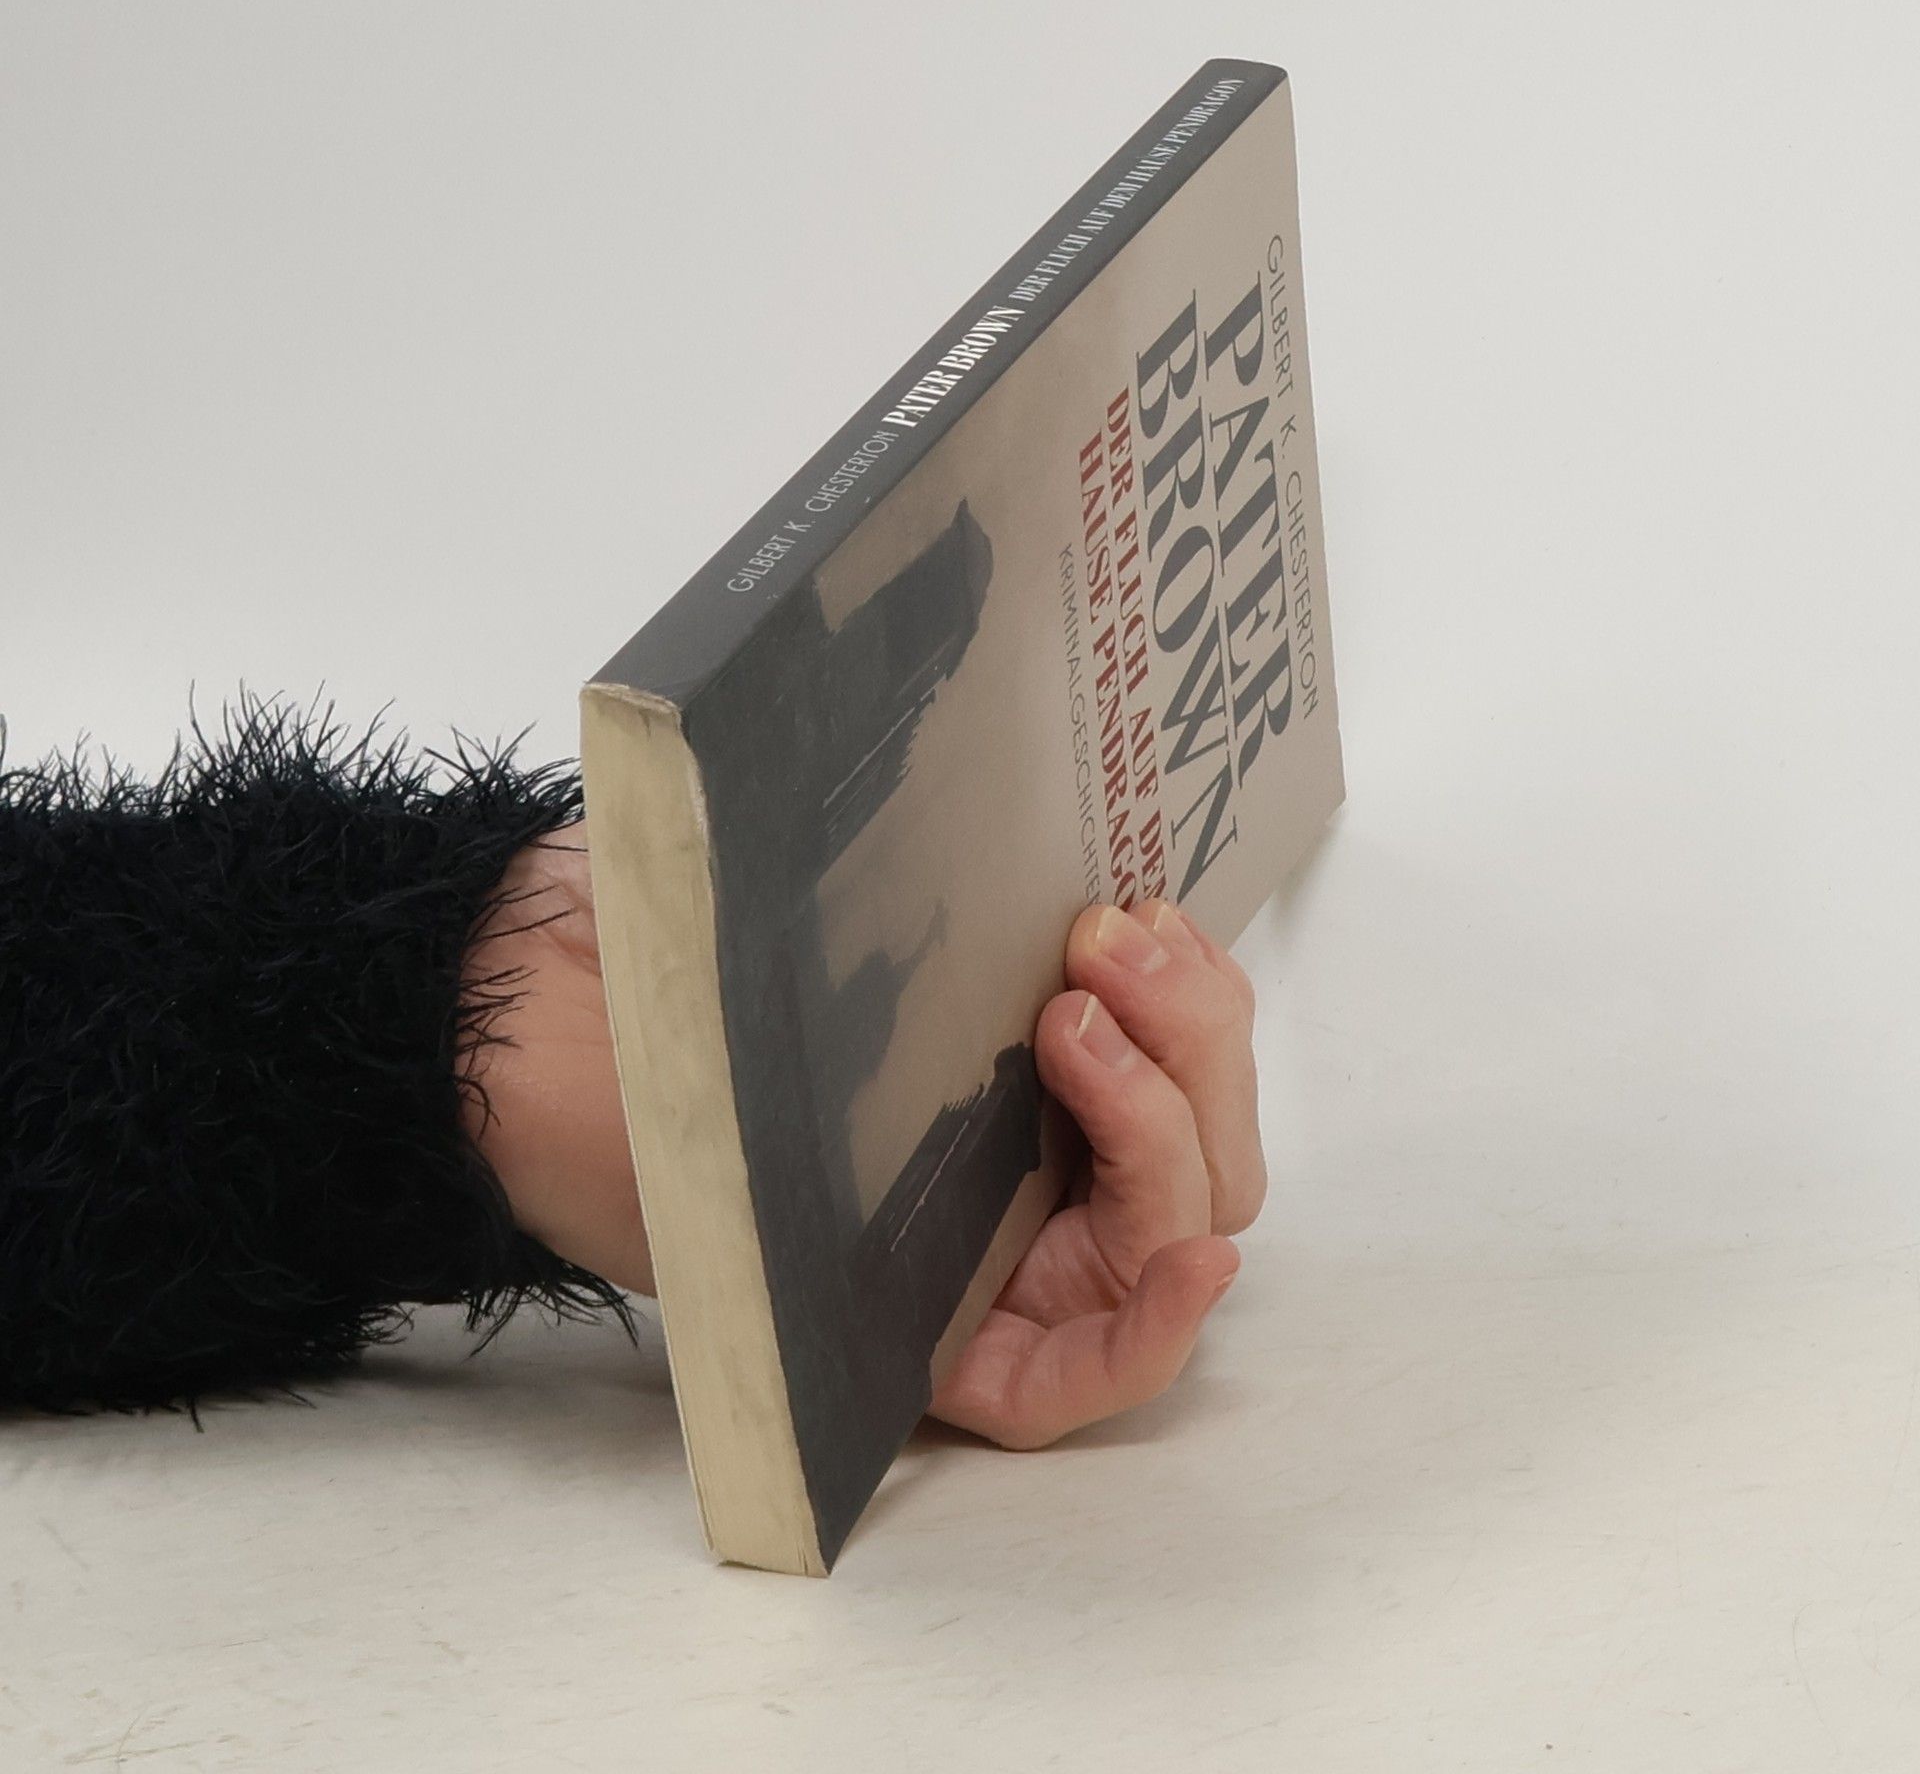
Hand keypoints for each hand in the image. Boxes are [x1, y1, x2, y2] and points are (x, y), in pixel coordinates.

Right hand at [466, 836, 1263, 1453]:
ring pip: (1186, 1120)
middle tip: (1086, 985)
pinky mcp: (1040, 1031)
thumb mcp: (673, 1174)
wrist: (550, 981)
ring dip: (1180, 1022)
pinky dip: (1172, 983)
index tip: (1194, 1257)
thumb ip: (769, 1193)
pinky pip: (1158, 1033)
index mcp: (918, 1321)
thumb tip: (816, 1150)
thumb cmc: (593, 1099)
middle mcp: (995, 1245)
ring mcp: (1028, 1137)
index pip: (1067, 1377)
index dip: (1149, 1336)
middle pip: (1162, 1219)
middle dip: (1162, 1099)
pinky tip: (1141, 921)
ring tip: (1105, 930)